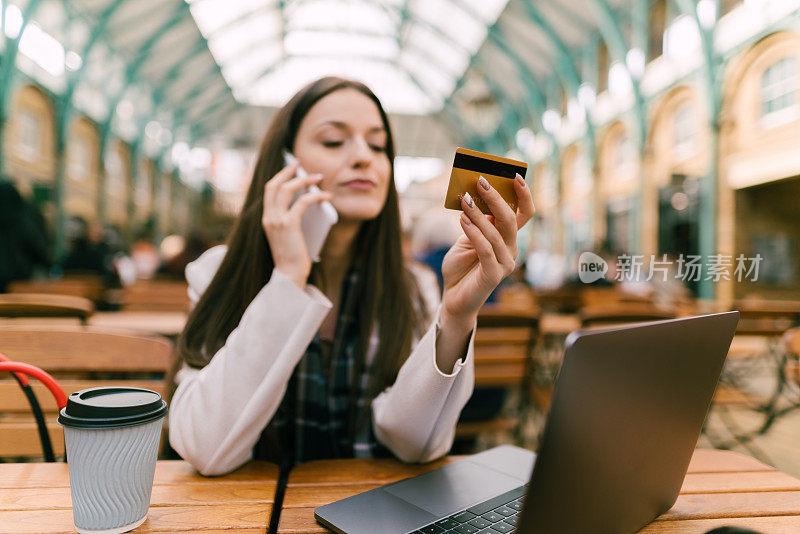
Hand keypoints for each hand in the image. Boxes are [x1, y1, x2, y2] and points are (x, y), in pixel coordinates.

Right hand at [261, 162, 332, 288]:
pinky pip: (303, 202)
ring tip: (318, 177)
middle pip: (274, 185)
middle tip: (299, 163)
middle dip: (287, 171)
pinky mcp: (288, 225)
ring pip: (287, 189)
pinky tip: (326, 196)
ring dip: (303, 180)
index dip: (279, 177)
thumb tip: (308, 203)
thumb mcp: (288, 235)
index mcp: (266, 219)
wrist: (289, 275)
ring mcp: (276, 220)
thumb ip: (291, 220)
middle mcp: (268, 217)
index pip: (268, 191)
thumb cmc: (293, 258)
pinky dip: (316, 196)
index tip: (290, 168)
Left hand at [440, 173, 534, 328]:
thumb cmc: (460, 268)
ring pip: (497, 233)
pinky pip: (486, 250)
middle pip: (511, 220)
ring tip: (465, 201)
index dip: (524, 195)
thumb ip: (474, 221)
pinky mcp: (493, 276)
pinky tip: (462, 220)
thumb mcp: (465, 238)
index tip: (515, 175)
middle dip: (496, 198)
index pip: (524, 214)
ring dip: (479, 214)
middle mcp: (511, 250)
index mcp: (507, 238)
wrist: (453, 298)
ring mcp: (505, 264)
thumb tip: (474, 196)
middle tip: (480, 181)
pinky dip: (474, 233)